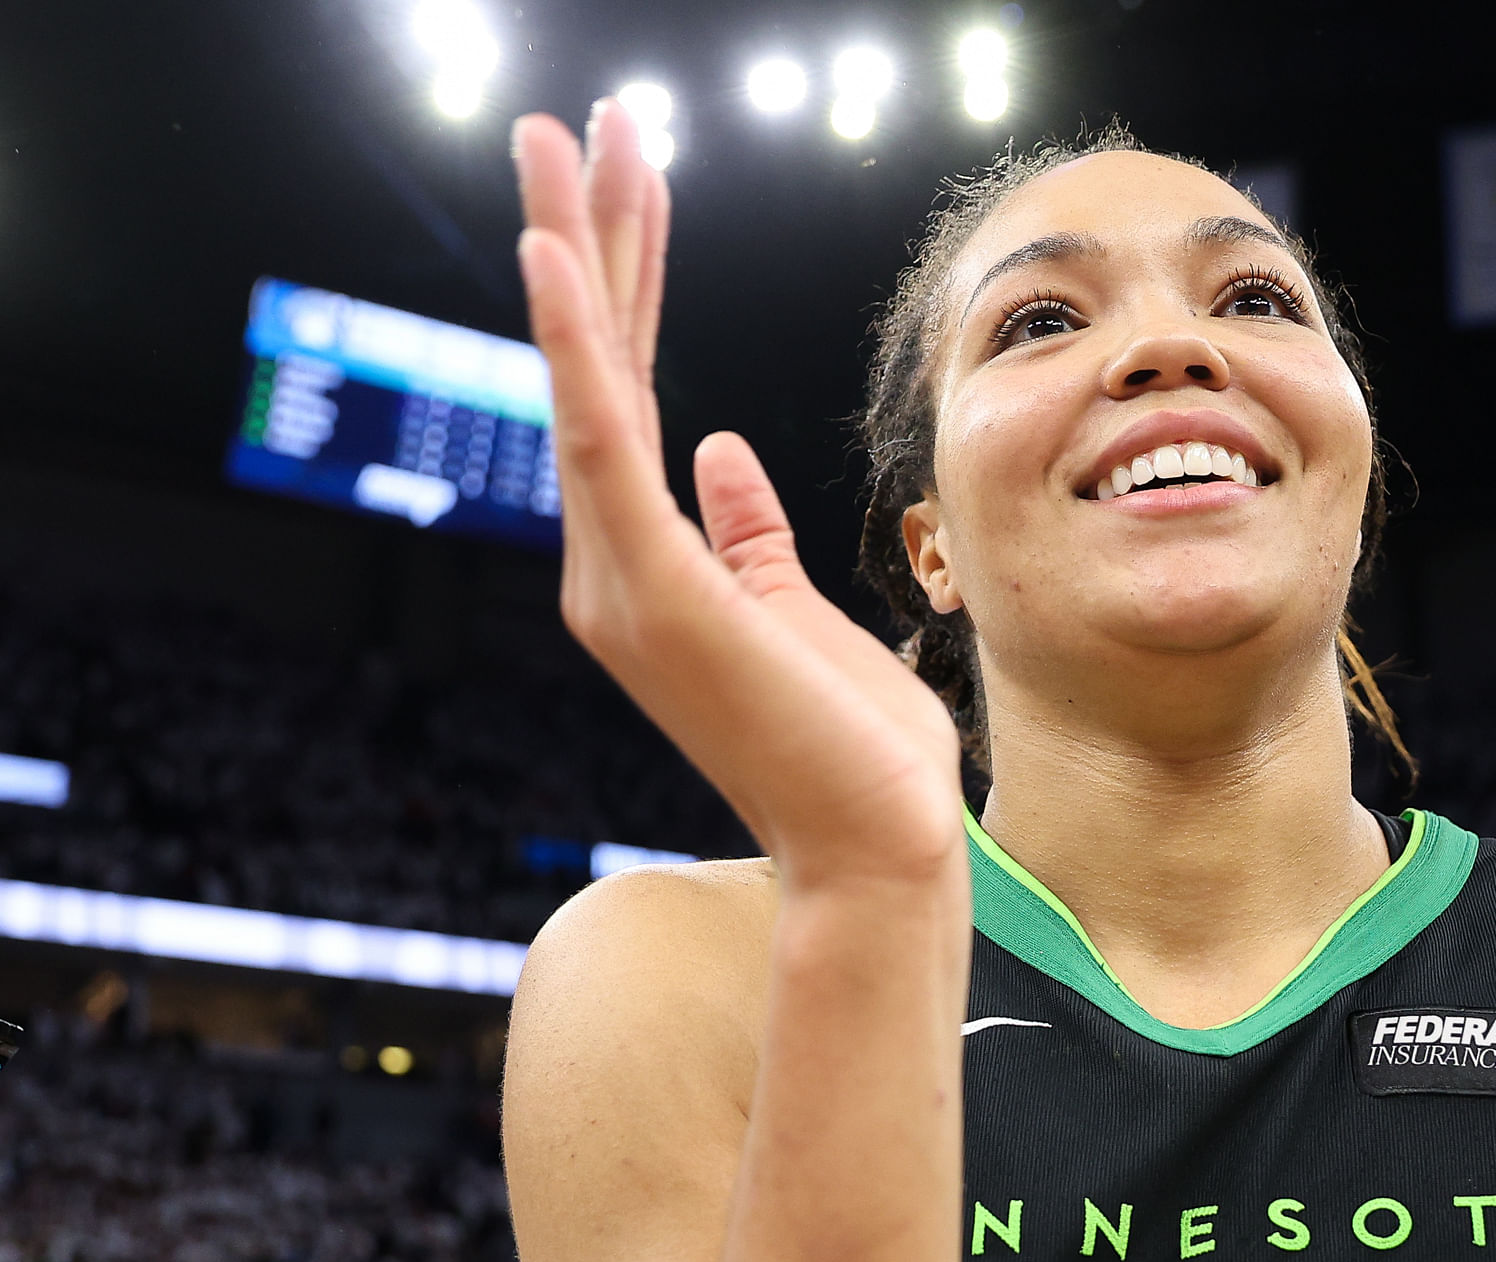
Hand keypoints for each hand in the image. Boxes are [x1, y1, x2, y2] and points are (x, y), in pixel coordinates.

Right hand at [512, 101, 965, 895]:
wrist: (877, 847)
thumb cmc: (853, 747)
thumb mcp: (800, 610)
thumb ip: (746, 533)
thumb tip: (718, 450)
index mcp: (650, 562)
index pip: (634, 391)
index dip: (635, 280)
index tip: (635, 181)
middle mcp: (612, 564)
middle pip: (595, 368)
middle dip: (587, 236)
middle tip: (571, 119)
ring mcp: (622, 579)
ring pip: (587, 382)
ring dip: (573, 253)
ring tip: (557, 140)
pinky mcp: (656, 590)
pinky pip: (603, 444)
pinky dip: (578, 349)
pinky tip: (557, 257)